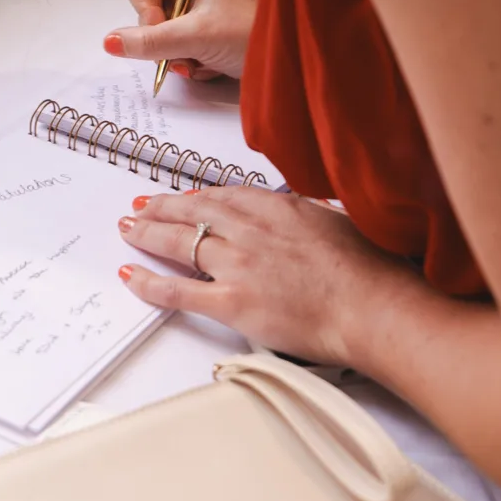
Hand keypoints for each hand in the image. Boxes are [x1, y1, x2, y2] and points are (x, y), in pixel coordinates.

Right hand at [103, 0, 257, 81]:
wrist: (287, 60)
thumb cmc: (249, 33)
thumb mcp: (194, 36)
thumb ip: (149, 41)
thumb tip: (109, 41)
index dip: (145, 13)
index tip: (166, 29)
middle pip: (148, 17)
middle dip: (165, 42)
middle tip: (187, 50)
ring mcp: (198, 14)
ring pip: (162, 40)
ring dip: (179, 57)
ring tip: (203, 60)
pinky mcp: (206, 36)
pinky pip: (179, 52)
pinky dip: (192, 64)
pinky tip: (211, 66)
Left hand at [115, 184, 404, 363]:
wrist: (371, 305)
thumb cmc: (366, 271)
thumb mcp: (336, 222)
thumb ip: (308, 215)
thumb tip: (303, 213)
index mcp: (277, 207)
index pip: (223, 195)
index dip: (196, 196)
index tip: (182, 197)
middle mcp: (251, 229)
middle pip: (193, 212)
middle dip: (161, 208)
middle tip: (141, 206)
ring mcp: (238, 264)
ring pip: (179, 242)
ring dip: (147, 234)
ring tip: (128, 230)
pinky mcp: (232, 301)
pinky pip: (178, 289)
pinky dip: (149, 281)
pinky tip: (131, 275)